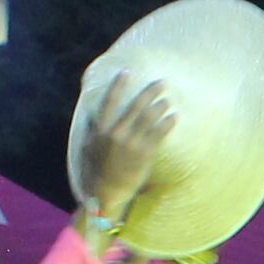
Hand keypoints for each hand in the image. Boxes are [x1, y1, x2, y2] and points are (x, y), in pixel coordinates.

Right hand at [76, 75, 178, 225]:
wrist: (107, 191)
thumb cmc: (97, 168)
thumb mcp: (89, 146)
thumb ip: (93, 128)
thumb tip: (93, 112)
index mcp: (101, 129)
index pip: (110, 102)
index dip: (118, 86)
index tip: (127, 72)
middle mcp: (117, 134)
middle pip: (136, 106)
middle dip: (151, 92)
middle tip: (162, 82)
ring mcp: (132, 143)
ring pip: (150, 118)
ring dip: (161, 106)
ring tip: (168, 100)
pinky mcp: (145, 154)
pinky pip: (159, 134)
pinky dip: (167, 123)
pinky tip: (174, 117)